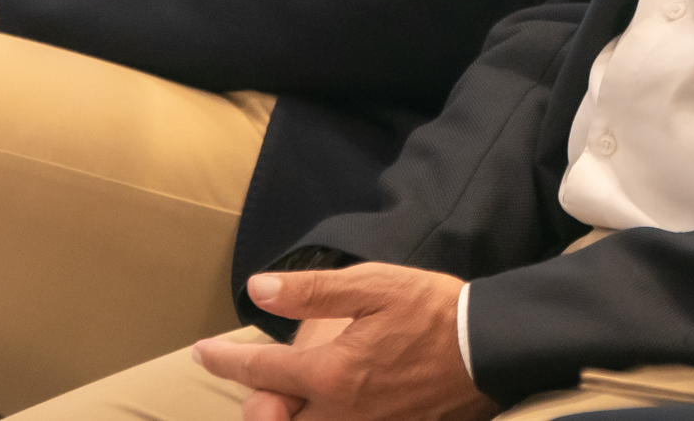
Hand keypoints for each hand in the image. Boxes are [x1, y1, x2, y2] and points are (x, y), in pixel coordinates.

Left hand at [192, 263, 495, 420]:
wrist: (490, 349)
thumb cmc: (434, 311)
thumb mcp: (375, 286)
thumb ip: (313, 292)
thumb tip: (259, 290)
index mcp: (331, 374)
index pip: (261, 373)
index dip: (225, 362)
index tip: (203, 353)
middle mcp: (340, 415)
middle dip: (259, 406)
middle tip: (262, 385)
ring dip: (290, 415)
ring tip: (290, 396)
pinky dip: (325, 419)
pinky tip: (332, 404)